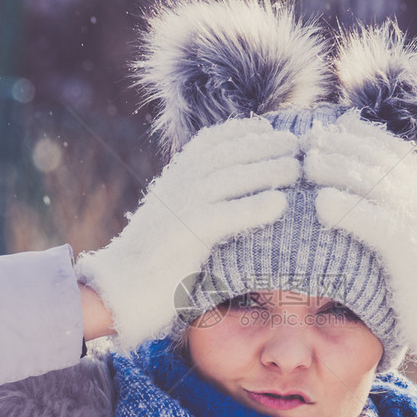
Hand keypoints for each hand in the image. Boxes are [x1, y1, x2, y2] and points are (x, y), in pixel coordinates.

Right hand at [75, 116, 299, 351]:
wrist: (121, 289)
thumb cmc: (155, 261)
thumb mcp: (175, 218)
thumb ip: (197, 200)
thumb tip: (230, 189)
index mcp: (174, 179)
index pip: (210, 142)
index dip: (241, 131)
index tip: (269, 128)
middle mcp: (177, 186)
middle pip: (227, 154)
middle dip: (263, 145)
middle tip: (295, 144)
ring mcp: (180, 207)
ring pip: (230, 178)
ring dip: (267, 170)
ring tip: (296, 168)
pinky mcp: (185, 234)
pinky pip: (226, 215)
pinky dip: (255, 207)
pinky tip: (280, 205)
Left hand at [303, 111, 416, 375]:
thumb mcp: (414, 241)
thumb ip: (394, 215)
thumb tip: (364, 197)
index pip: (391, 150)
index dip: (357, 135)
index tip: (325, 129)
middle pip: (380, 159)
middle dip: (342, 144)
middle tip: (307, 139)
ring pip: (377, 184)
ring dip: (339, 168)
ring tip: (307, 162)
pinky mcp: (411, 253)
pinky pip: (376, 223)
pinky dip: (348, 209)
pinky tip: (320, 204)